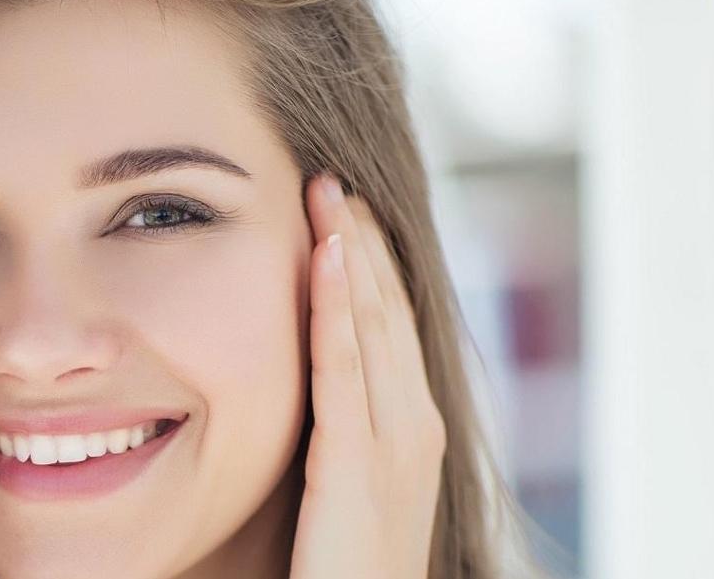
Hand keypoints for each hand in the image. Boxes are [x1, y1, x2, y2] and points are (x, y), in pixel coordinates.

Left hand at [290, 174, 445, 577]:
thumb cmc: (330, 571)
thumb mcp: (335, 485)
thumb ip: (327, 432)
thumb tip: (299, 387)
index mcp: (408, 428)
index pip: (386, 326)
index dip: (365, 263)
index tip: (338, 207)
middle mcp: (414, 427)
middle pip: (386, 312)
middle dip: (360, 241)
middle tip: (330, 175)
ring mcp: (396, 445)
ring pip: (372, 326)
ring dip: (351, 253)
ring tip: (328, 192)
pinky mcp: (362, 464)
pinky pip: (345, 368)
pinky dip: (338, 307)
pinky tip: (327, 257)